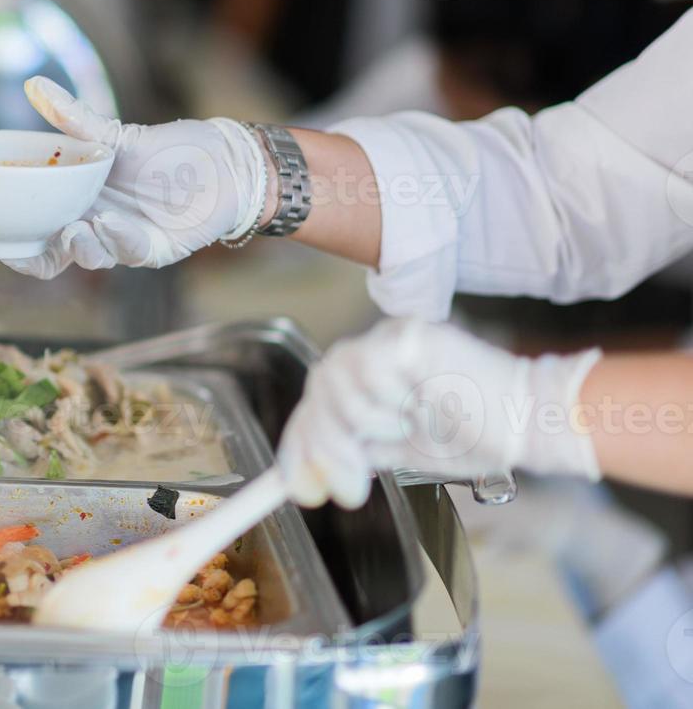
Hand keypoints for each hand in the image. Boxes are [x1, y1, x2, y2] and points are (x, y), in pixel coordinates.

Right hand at [0, 77, 267, 278]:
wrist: (221, 162)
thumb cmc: (169, 150)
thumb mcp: (115, 135)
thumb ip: (74, 118)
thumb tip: (35, 84)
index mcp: (76, 204)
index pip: (35, 235)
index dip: (12, 244)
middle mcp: (95, 227)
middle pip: (54, 256)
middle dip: (37, 257)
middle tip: (26, 245)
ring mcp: (122, 242)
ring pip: (89, 257)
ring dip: (79, 246)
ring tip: (78, 227)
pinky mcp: (153, 251)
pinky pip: (129, 251)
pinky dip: (117, 238)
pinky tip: (111, 222)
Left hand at [277, 319, 603, 509]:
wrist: (533, 422)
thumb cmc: (482, 434)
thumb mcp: (407, 450)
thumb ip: (365, 448)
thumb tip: (319, 465)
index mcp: (376, 374)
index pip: (320, 400)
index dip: (300, 442)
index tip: (289, 485)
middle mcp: (378, 349)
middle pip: (318, 389)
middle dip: (323, 444)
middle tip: (349, 486)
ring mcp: (392, 338)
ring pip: (332, 380)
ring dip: (356, 425)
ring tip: (399, 432)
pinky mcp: (409, 335)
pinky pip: (364, 369)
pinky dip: (378, 402)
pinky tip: (412, 409)